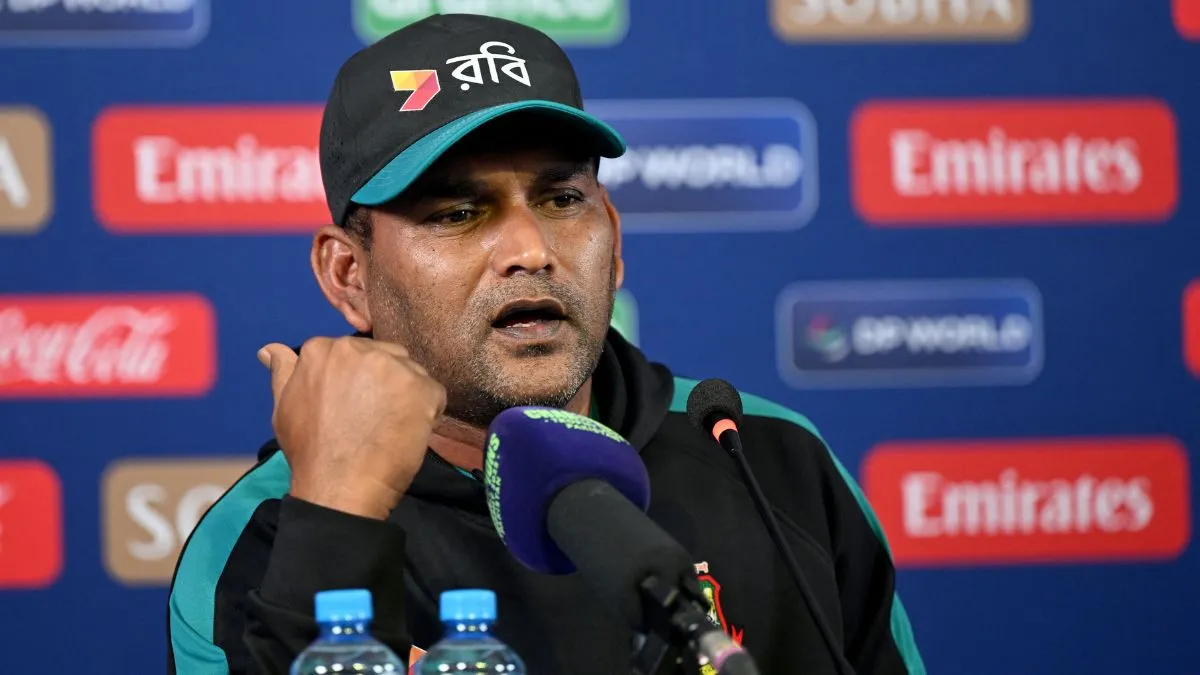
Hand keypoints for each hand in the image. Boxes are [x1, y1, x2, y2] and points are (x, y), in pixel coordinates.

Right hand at [257, 337, 446, 519]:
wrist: (339, 488)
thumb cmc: (309, 452)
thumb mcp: (284, 407)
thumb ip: (284, 372)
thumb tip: (270, 349)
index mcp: (322, 349)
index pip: (353, 354)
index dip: (357, 382)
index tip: (352, 407)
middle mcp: (358, 349)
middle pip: (384, 357)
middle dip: (383, 383)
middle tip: (372, 419)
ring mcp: (393, 367)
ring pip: (409, 373)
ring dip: (405, 395)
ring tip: (389, 427)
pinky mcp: (423, 387)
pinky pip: (433, 393)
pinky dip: (427, 412)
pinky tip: (407, 433)